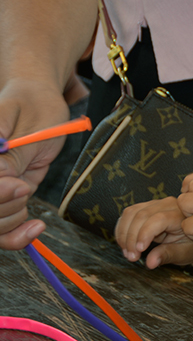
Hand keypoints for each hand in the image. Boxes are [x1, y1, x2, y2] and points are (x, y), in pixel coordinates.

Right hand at [0, 77, 69, 248]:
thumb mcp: (23, 124)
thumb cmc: (32, 105)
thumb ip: (12, 152)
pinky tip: (36, 226)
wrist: (41, 104)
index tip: (18, 183)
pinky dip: (17, 236)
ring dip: (11, 219)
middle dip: (2, 207)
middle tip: (24, 185)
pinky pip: (3, 230)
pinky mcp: (3, 199)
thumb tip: (1, 175)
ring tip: (26, 190)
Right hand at [115, 197, 192, 268]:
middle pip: (141, 215)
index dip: (145, 234)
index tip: (139, 250)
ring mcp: (156, 204)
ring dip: (124, 234)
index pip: (158, 219)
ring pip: (131, 213)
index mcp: (181, 215)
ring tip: (127, 252)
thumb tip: (150, 262)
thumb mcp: (185, 254)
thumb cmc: (192, 246)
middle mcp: (168, 205)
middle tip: (131, 256)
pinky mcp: (146, 207)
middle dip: (131, 237)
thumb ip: (168, 255)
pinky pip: (128, 213)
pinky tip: (124, 244)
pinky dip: (122, 229)